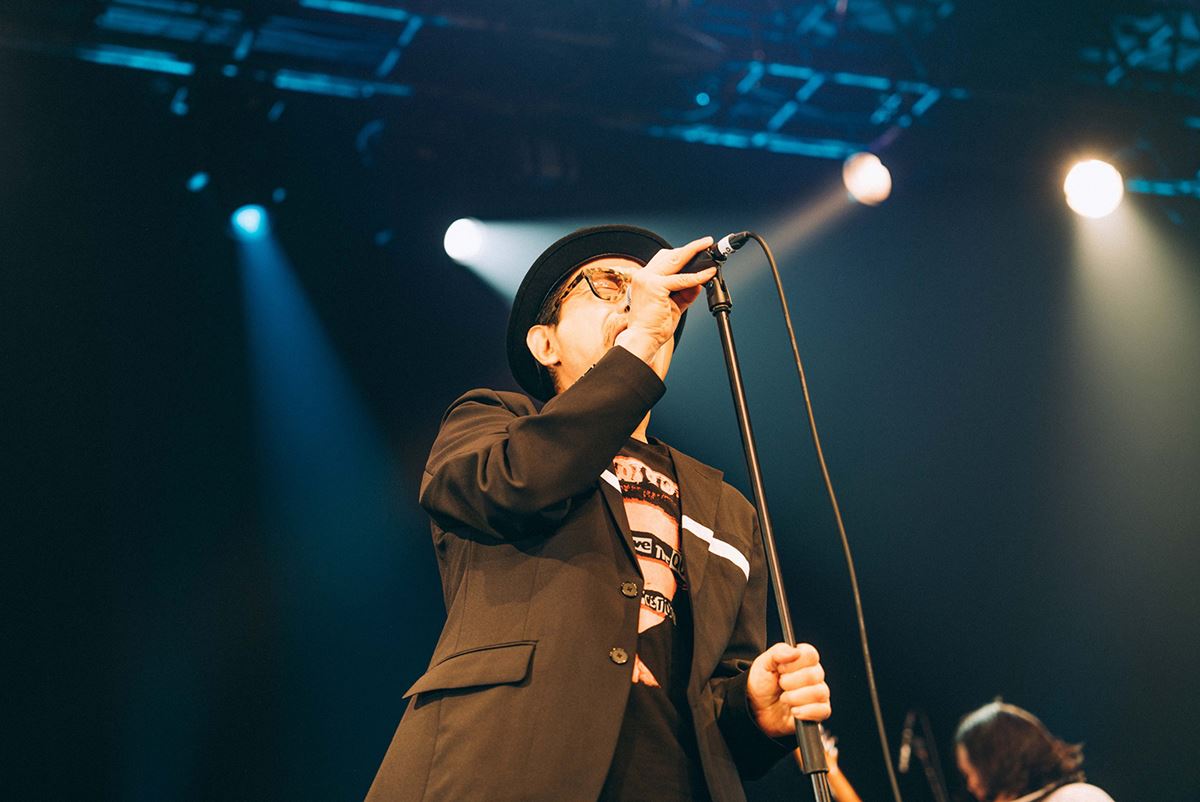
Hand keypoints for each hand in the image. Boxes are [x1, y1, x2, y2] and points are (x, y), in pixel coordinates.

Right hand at [614, 236, 717, 363]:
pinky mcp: (655, 287)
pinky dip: (697, 276)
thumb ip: (685, 292)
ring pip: (675, 259)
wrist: (642, 339)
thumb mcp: (674, 306)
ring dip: (693, 251)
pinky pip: (682, 279)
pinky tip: (707, 273)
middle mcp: (644, 276)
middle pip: (669, 255)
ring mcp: (648, 280)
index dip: (682, 255)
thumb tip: (699, 282)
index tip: (697, 250)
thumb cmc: (654, 326)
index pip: (664, 261)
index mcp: (645, 280)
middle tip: (706, 242)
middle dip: (689, 248)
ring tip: (707, 247)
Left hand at [746, 642, 830, 737]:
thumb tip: (795, 652)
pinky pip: (823, 710)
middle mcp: (813, 674)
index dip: (794, 663)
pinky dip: (807, 712)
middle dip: (791, 682)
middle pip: (814, 675)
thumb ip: (777, 653)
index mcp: (801, 660)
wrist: (757, 708)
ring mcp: (817, 692)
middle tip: (780, 684)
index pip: (811, 655)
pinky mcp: (819, 710)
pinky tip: (794, 711)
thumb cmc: (762, 684)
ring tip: (784, 698)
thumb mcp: (763, 664)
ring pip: (820, 693)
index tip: (780, 669)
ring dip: (797, 697)